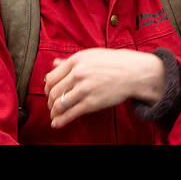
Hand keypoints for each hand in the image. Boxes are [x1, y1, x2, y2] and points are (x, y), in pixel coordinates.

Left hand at [43, 49, 165, 128]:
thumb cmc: (113, 63)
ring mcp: (84, 89)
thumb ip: (70, 61)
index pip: (52, 76)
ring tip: (54, 115)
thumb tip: (54, 64)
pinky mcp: (91, 103)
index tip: (49, 92)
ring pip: (60, 104)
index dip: (47, 87)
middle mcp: (78, 74)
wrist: (132, 72)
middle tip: (51, 105)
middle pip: (53, 91)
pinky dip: (61, 120)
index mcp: (76, 61)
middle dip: (50, 101)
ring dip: (54, 112)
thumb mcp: (90, 56)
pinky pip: (71, 113)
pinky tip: (57, 123)